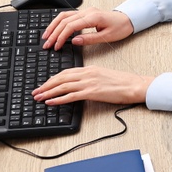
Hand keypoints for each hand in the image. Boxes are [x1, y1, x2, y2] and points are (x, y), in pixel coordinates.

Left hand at [33, 66, 152, 106]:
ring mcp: (89, 82)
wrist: (135, 85)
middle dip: (45, 85)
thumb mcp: (104, 75)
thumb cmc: (124, 82)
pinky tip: (51, 102)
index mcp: (90, 69)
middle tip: (36, 92)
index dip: (52, 79)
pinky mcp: (92, 92)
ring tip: (39, 97)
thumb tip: (80, 85)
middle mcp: (87, 74)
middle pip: (60, 78)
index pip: (66, 72)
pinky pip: (71, 96)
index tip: (45, 84)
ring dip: (48, 92)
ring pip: (62, 86)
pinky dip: (58, 99)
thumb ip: (91, 77)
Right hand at [44, 7, 133, 48]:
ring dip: (53, 26)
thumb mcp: (107, 37)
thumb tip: (74, 41)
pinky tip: (54, 28)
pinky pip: (68, 15)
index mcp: (93, 17)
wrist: (129, 19)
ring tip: (46, 36)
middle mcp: (88, 12)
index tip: (56, 46)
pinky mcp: (85, 13)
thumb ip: (89, 39)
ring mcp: (86, 11)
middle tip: (47, 44)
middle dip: (53, 33)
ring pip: (64, 16)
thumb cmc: (121, 28)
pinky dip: (59, 22)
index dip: (61, 37)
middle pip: (64, 21)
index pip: (70, 26)